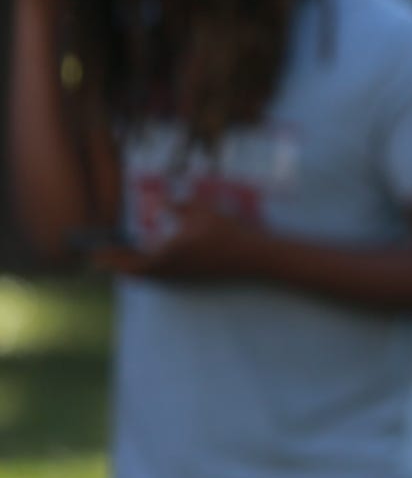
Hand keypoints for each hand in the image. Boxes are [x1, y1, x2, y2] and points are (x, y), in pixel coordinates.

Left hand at [95, 201, 266, 280]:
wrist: (252, 256)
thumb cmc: (227, 232)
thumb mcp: (201, 212)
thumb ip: (177, 206)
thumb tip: (161, 201)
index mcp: (166, 256)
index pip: (128, 262)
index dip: (109, 259)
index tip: (93, 255)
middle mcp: (170, 270)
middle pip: (134, 273)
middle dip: (116, 264)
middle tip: (100, 257)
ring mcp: (181, 276)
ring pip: (147, 275)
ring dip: (132, 267)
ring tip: (120, 257)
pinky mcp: (191, 276)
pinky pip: (160, 274)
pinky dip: (147, 268)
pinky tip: (151, 257)